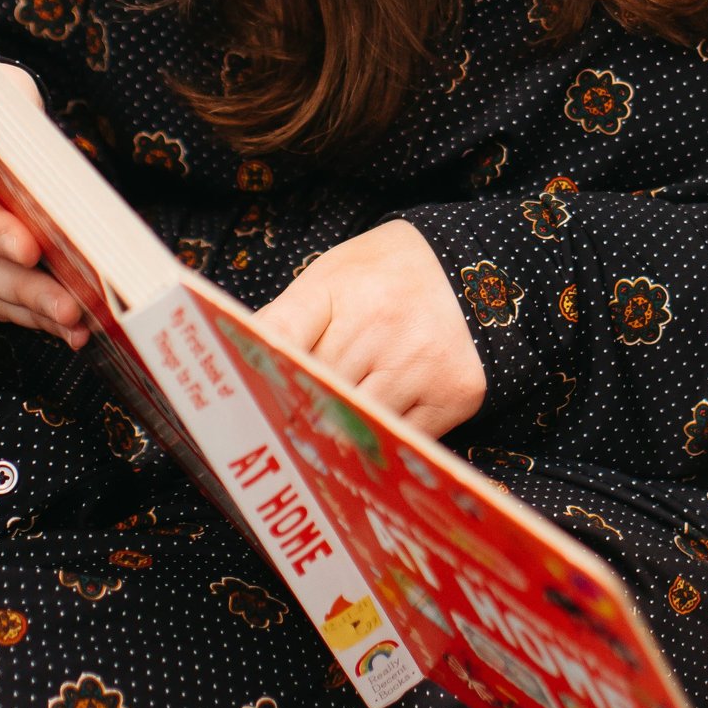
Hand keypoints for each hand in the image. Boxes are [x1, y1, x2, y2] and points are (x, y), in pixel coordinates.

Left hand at [256, 222, 486, 440]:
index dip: (257, 373)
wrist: (467, 267)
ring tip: (335, 430)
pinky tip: (381, 427)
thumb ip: (287, 320)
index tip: (245, 402)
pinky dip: (388, 440)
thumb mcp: (329, 278)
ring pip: (359, 424)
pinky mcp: (455, 394)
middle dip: (302, 408)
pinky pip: (403, 439)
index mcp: (340, 288)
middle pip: (319, 392)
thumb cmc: (385, 276)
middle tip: (291, 424)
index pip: (280, 339)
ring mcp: (422, 363)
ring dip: (344, 430)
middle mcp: (383, 324)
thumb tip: (240, 364)